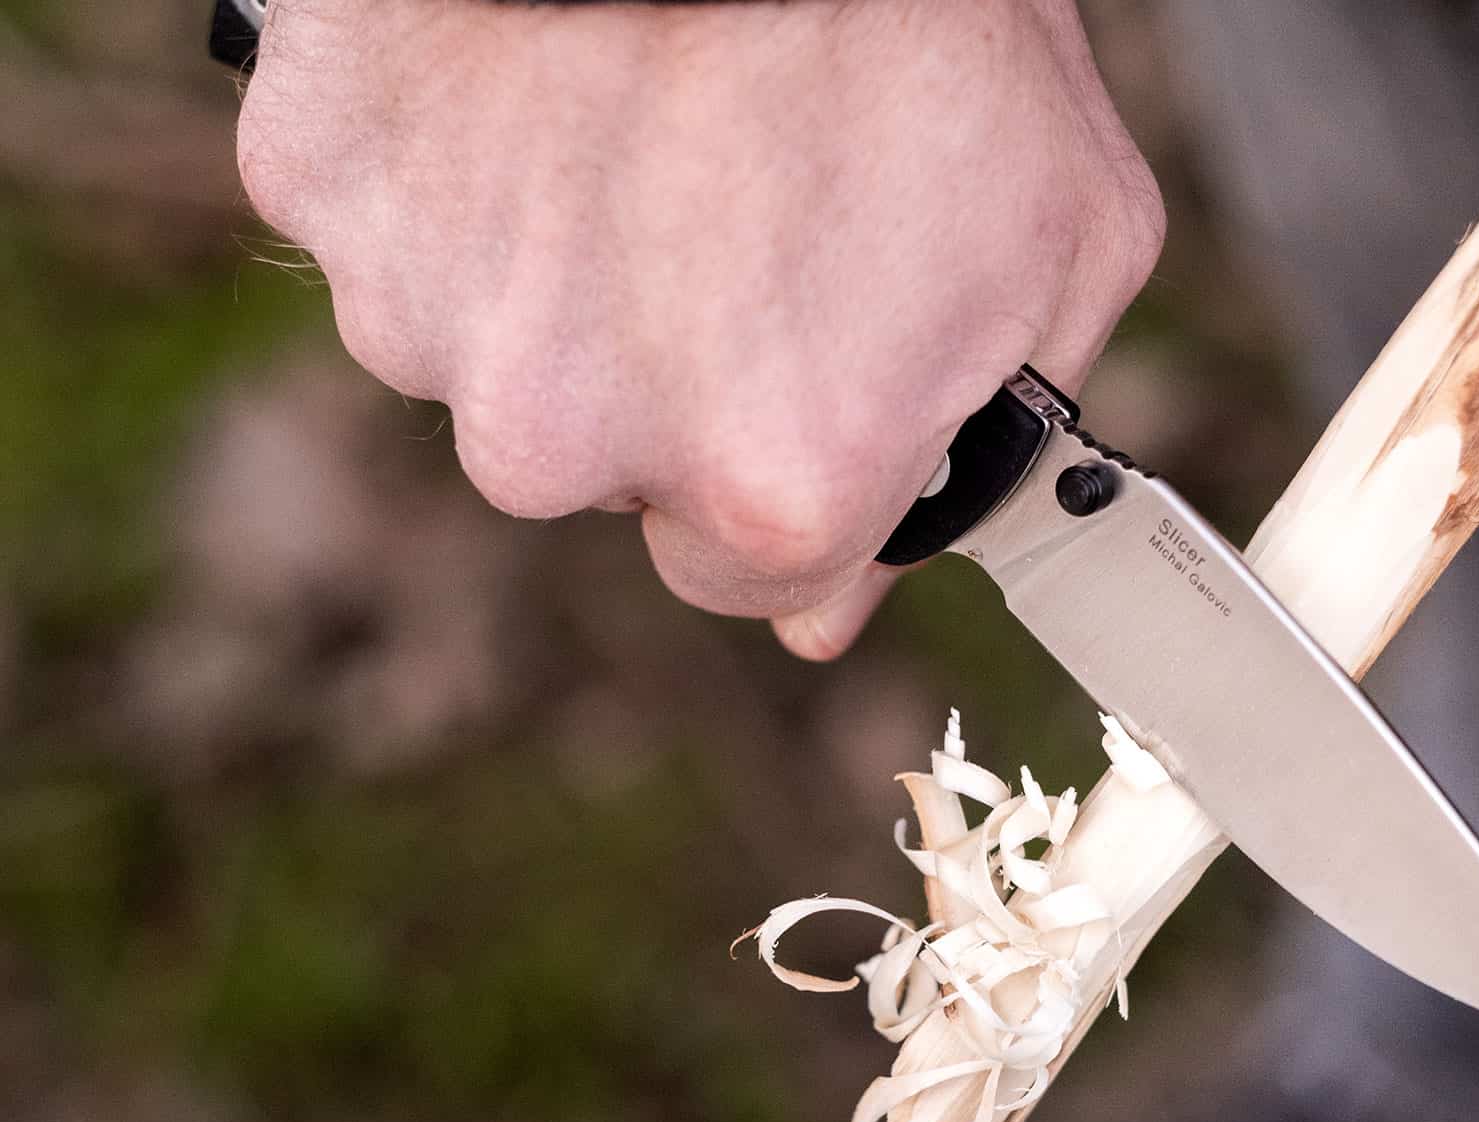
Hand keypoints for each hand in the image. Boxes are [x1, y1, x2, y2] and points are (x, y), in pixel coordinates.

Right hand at [237, 0, 1163, 657]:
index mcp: (766, 483)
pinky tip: (545, 89)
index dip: (787, 468)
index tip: (803, 378)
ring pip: (497, 355)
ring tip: (645, 128)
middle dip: (668, 377)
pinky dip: (462, 179)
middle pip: (611, 472)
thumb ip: (963, 457)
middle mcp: (571, 447)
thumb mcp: (1062, 250)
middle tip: (730, 212)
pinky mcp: (324, 187)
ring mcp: (426, 317)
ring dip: (560, 275)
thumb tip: (826, 612)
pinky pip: (402, 232)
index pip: (750, 576)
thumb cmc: (933, 12)